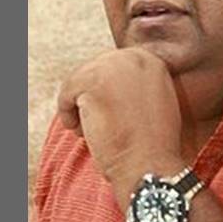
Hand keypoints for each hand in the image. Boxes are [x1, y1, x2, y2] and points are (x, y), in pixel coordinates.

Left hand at [57, 48, 183, 190]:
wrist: (150, 164)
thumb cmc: (152, 144)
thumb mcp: (155, 101)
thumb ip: (136, 84)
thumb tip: (108, 84)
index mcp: (150, 60)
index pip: (113, 66)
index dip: (106, 92)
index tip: (109, 114)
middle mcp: (133, 56)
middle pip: (94, 70)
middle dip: (91, 97)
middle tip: (98, 123)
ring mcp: (113, 66)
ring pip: (79, 80)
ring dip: (80, 107)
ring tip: (91, 131)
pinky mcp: (92, 81)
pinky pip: (67, 93)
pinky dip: (68, 115)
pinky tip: (82, 133)